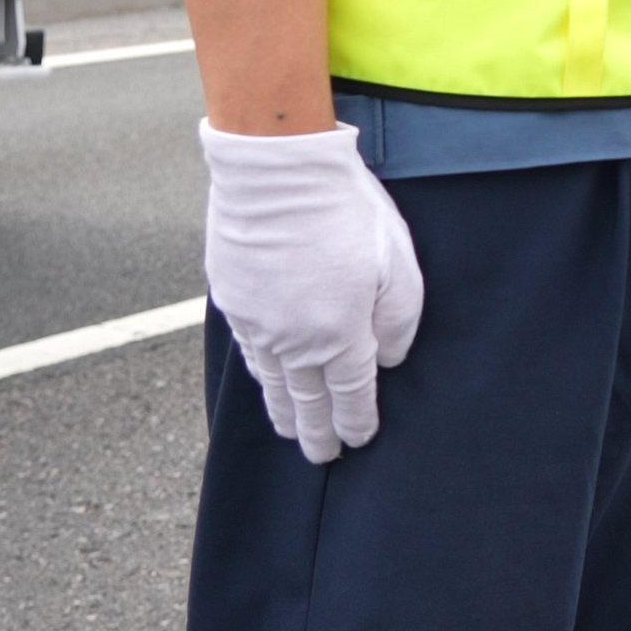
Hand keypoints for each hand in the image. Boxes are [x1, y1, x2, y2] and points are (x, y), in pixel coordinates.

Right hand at [198, 122, 424, 462]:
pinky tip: (266, 380)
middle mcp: (293, 342)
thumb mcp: (398, 264)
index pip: (350, 395)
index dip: (356, 421)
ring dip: (284, 411)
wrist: (276, 175)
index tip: (360, 440)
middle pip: (306, 401)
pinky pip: (249, 354)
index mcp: (338, 337)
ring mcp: (257, 324)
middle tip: (322, 456)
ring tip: (290, 430)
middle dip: (317, 431)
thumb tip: (388, 360)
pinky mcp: (232, 302)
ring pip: (272, 383)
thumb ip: (398, 321)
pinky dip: (260, 376)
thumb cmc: (345, 212)